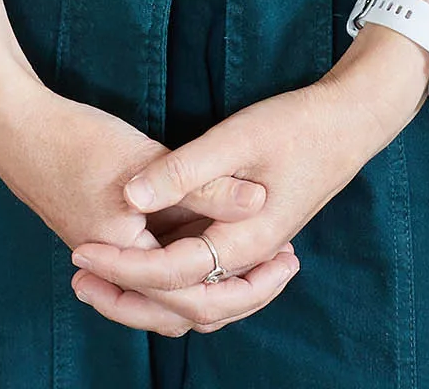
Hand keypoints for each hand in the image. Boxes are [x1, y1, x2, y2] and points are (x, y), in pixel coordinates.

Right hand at [0, 82, 299, 334]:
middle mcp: (118, 270)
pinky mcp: (106, 239)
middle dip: (236, 295)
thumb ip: (205, 185)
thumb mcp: (148, 159)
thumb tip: (261, 201)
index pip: (198, 297)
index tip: (285, 263)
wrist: (13, 127)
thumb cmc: (75, 139)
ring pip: (168, 293)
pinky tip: (209, 238)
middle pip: (184, 309)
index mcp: (129, 260)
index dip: (248, 282)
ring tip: (255, 260)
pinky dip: (185, 263)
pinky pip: (154, 269)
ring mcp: (109, 257)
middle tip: (280, 272)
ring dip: (212, 281)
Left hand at [68, 43, 426, 337]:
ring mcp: (254, 252)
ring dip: (150, 295)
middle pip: (183, 305)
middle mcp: (249, 257)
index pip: (171, 273)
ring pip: (198, 301)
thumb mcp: (235, 138)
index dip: (122, 265)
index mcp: (245, 240)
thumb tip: (132, 197)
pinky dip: (175, 283)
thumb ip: (185, 170)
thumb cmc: (296, 124)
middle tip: (80, 277)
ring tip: (104, 275)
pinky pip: (209, 280)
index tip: (79, 250)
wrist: (348, 123)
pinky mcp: (253, 239)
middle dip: (127, 296)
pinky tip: (148, 259)